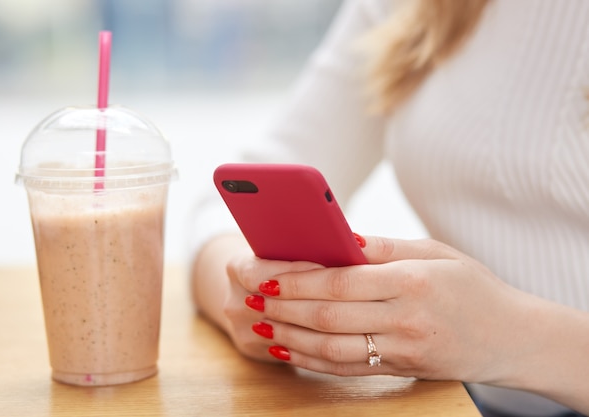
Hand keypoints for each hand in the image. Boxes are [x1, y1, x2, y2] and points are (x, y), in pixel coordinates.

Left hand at [233, 236, 531, 382]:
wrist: (512, 336)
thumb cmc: (472, 285)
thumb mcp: (436, 251)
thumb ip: (385, 247)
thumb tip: (338, 237)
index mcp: (411, 282)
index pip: (338, 282)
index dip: (295, 279)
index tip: (263, 272)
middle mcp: (405, 320)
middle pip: (327, 316)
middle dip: (281, 306)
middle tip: (248, 296)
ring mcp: (402, 351)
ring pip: (330, 348)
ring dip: (288, 336)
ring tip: (259, 322)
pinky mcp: (400, 370)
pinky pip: (346, 369)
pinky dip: (311, 360)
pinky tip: (287, 350)